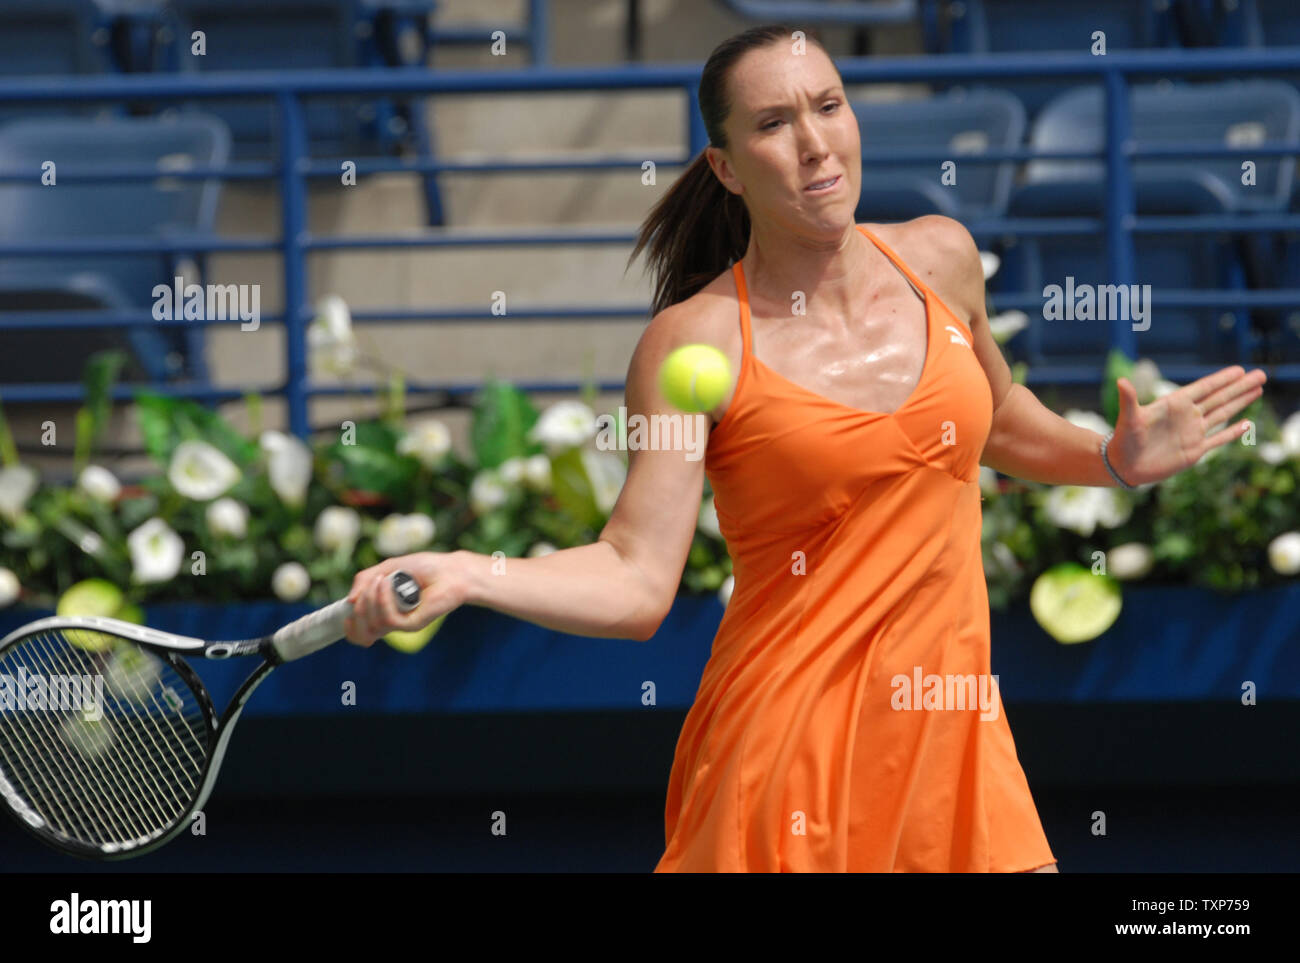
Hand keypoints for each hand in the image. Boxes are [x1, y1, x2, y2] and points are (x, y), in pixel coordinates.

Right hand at [342, 551, 469, 646]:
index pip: (361, 633)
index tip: (346, 613)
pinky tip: (387, 582)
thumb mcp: (387, 568)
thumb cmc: (424, 568)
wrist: (450, 570)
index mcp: (383, 612)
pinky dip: (383, 599)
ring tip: (382, 579)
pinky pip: (388, 619)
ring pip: (373, 624)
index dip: (350, 628)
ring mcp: (402, 624)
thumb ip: (364, 580)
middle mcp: (392, 621)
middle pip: (362, 632)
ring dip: (370, 598)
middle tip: (370, 584)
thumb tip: (350, 601)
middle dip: (358, 608)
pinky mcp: (413, 624)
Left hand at [1109, 365, 1266, 485]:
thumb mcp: (1128, 418)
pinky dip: (1233, 432)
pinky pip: (1218, 439)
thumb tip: (1120, 380)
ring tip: (1258, 390)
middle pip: (1219, 397)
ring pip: (1222, 414)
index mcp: (1174, 405)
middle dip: (1240, 386)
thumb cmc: (1123, 440)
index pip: (1204, 388)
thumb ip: (1128, 399)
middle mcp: (1187, 416)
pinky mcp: (1195, 450)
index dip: (1222, 379)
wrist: (1124, 466)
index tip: (1239, 369)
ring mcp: (1193, 433)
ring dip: (1240, 402)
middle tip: (1261, 374)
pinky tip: (1247, 424)